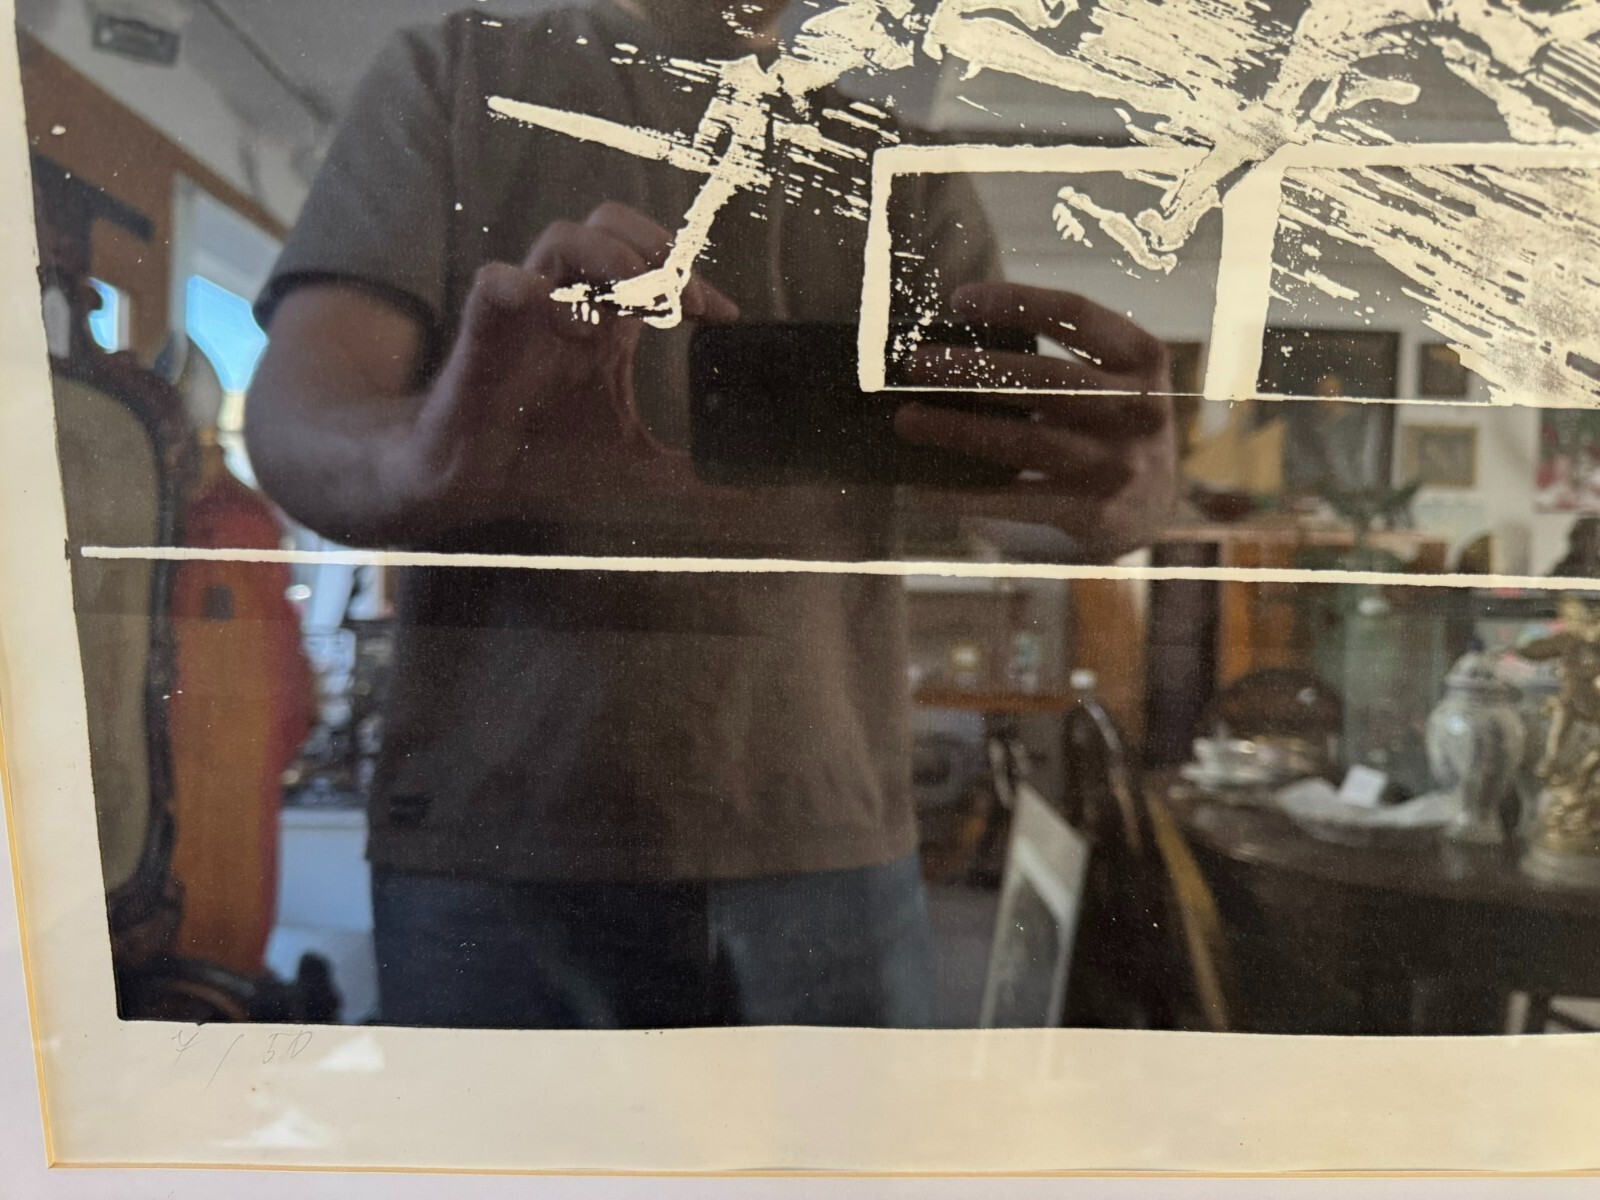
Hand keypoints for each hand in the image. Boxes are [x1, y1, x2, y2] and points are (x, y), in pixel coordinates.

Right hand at [388, 202, 740, 531]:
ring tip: (634, 299)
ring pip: (562, 237)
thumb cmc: (545, 459)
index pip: (657, 268)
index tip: (723, 315)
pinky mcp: (486, 336)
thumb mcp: (640, 471)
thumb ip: (701, 481)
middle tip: (678, 297)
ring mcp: (528, 314)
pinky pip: (494, 283)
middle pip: (611, 227)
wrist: (469, 481)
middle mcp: (570, 305)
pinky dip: (521, 286)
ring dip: (607, 258)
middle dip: (652, 246)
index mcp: (607, 325)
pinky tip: (551, 312)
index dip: (693, 277)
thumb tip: (765, 499)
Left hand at [893, 281, 1177, 561]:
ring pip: (1027, 441)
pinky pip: (1017, 501)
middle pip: (1047, 380)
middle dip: (976, 369)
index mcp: (1143, 358)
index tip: (958, 299)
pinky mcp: (1096, 513)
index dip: (1017, 301)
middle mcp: (1140, 409)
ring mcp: (1121, 465)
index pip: (1077, 314)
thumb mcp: (1110, 380)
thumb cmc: (1107, 425)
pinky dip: (965, 495)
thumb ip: (1057, 359)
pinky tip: (922, 488)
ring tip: (908, 421)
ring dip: (960, 431)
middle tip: (917, 365)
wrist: (1153, 508)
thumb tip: (950, 349)